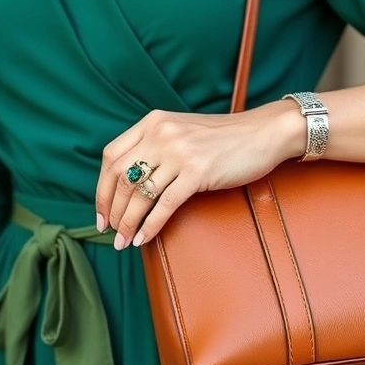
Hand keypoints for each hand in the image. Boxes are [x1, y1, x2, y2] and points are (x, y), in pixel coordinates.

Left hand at [94, 100, 303, 248]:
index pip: (111, 157)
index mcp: (153, 122)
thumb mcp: (182, 131)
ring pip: (139, 194)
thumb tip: (129, 183)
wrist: (263, 133)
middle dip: (111, 210)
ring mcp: (179, 152)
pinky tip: (144, 238)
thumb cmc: (225, 138)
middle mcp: (161, 134)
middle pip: (120, 177)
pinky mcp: (197, 172)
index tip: (101, 212)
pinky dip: (150, 225)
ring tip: (123, 241)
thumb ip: (156, 146)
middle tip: (109, 232)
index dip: (101, 188)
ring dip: (127, 222)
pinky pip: (164, 204)